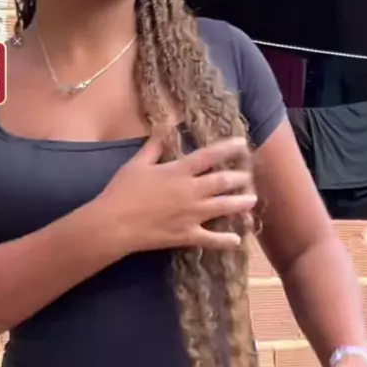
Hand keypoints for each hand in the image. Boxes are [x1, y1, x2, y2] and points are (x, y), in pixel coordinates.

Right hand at [98, 135, 256, 254]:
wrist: (114, 224)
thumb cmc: (122, 191)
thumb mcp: (136, 163)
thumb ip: (153, 145)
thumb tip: (164, 125)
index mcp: (179, 171)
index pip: (209, 156)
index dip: (228, 148)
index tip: (243, 143)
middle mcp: (190, 192)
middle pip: (222, 182)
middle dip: (239, 178)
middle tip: (249, 176)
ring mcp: (191, 215)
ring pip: (223, 207)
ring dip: (240, 203)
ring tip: (252, 200)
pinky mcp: (187, 235)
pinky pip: (211, 239)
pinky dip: (225, 241)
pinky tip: (237, 240)